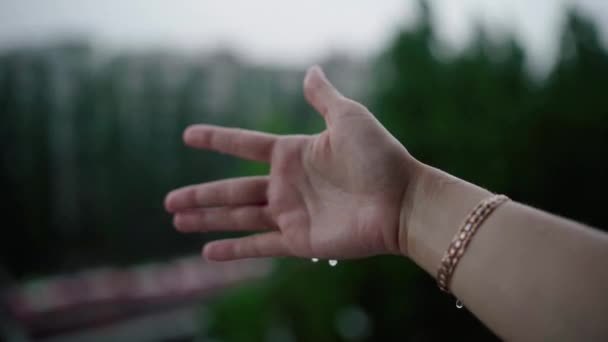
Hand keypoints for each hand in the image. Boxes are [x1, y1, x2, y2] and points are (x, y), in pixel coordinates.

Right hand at [164, 66, 421, 260]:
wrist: (402, 201)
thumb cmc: (379, 157)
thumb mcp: (349, 118)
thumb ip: (323, 97)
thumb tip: (310, 70)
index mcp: (294, 154)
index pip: (245, 145)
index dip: (217, 140)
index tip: (189, 136)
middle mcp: (287, 185)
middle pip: (232, 190)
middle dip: (200, 195)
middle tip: (168, 200)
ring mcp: (290, 214)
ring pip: (238, 217)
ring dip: (206, 220)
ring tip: (176, 220)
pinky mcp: (299, 241)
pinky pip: (259, 246)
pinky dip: (233, 251)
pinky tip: (207, 252)